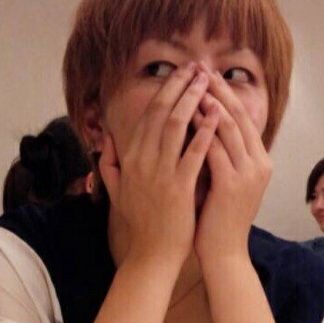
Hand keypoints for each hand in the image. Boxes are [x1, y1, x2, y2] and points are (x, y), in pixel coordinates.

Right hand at [99, 64, 218, 268]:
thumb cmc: (140, 224)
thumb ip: (109, 166)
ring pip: (175, 126)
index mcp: (129, 160)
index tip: (179, 75)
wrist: (152, 255)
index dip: (164, 92)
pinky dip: (205, 132)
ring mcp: (160, 174)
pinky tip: (216, 115)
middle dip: (179, 86)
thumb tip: (106, 142)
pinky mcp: (179, 187)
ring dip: (192, 100)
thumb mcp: (117, 193)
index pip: (147, 117)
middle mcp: (142, 162)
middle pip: (160, 113)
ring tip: (207, 82)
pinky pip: (193, 153)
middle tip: (196, 67)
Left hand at [194, 67, 272, 262]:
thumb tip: (203, 125)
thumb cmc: (218, 217)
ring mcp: (249, 173)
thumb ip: (220, 154)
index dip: (224, 94)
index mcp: (259, 161)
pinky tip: (186, 115)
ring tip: (193, 83)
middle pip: (239, 116)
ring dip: (209, 103)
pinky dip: (201, 129)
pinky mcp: (233, 185)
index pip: (242, 118)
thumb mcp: (226, 181)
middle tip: (199, 68)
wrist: (224, 252)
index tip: (205, 75)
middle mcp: (260, 163)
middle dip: (218, 90)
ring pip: (229, 127)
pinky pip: (216, 149)